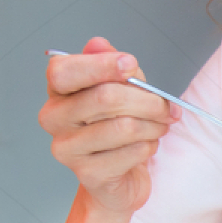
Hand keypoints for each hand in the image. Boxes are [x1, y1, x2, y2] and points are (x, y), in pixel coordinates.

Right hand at [40, 37, 176, 215]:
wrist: (119, 178)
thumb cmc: (118, 126)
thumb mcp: (121, 88)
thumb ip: (112, 66)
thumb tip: (99, 44)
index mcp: (58, 91)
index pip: (64, 71)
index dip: (101, 65)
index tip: (131, 65)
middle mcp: (54, 118)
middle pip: (105, 97)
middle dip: (147, 101)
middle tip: (166, 108)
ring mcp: (67, 148)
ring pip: (123, 127)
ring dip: (153, 126)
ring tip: (160, 127)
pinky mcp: (88, 174)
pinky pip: (131, 152)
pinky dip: (149, 147)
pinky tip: (146, 146)